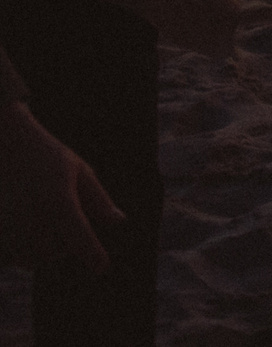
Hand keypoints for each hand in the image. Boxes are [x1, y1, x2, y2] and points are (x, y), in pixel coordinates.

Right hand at [0, 100, 123, 274]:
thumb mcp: (78, 170)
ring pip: (32, 259)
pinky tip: (23, 226)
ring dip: (41, 249)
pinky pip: (10, 256)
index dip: (93, 256)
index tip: (102, 268)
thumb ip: (98, 199)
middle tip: (63, 220)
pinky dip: (19, 250)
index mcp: (57, 201)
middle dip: (65, 244)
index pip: (80, 239)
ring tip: (41, 220)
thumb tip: (118, 222)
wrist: (3, 144)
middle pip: (56, 253)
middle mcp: (31, 218)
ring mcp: (7, 228)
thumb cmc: (45, 155)